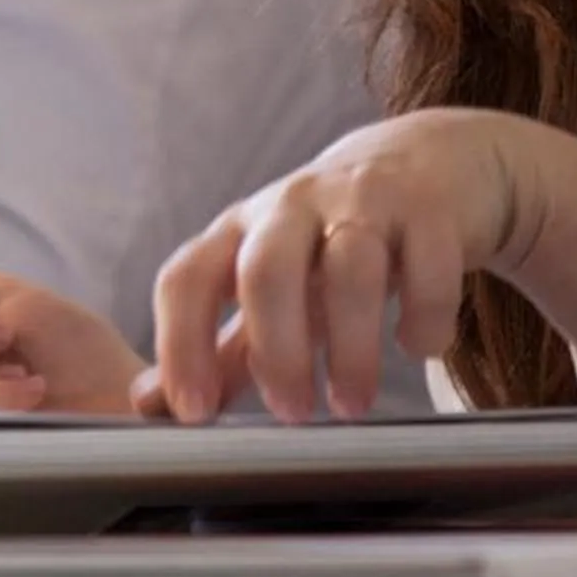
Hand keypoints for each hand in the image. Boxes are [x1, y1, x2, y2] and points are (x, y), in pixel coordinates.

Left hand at [142, 107, 576, 425]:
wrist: (424, 162)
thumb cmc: (330, 241)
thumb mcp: (271, 287)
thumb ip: (220, 347)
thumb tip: (148, 404)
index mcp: (240, 231)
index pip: (187, 278)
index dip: (180, 344)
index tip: (193, 412)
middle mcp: (292, 207)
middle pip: (266, 270)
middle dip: (275, 350)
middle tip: (293, 414)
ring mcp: (362, 201)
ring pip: (349, 267)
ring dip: (351, 346)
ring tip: (352, 403)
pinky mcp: (428, 208)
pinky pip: (428, 265)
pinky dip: (424, 316)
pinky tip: (418, 345)